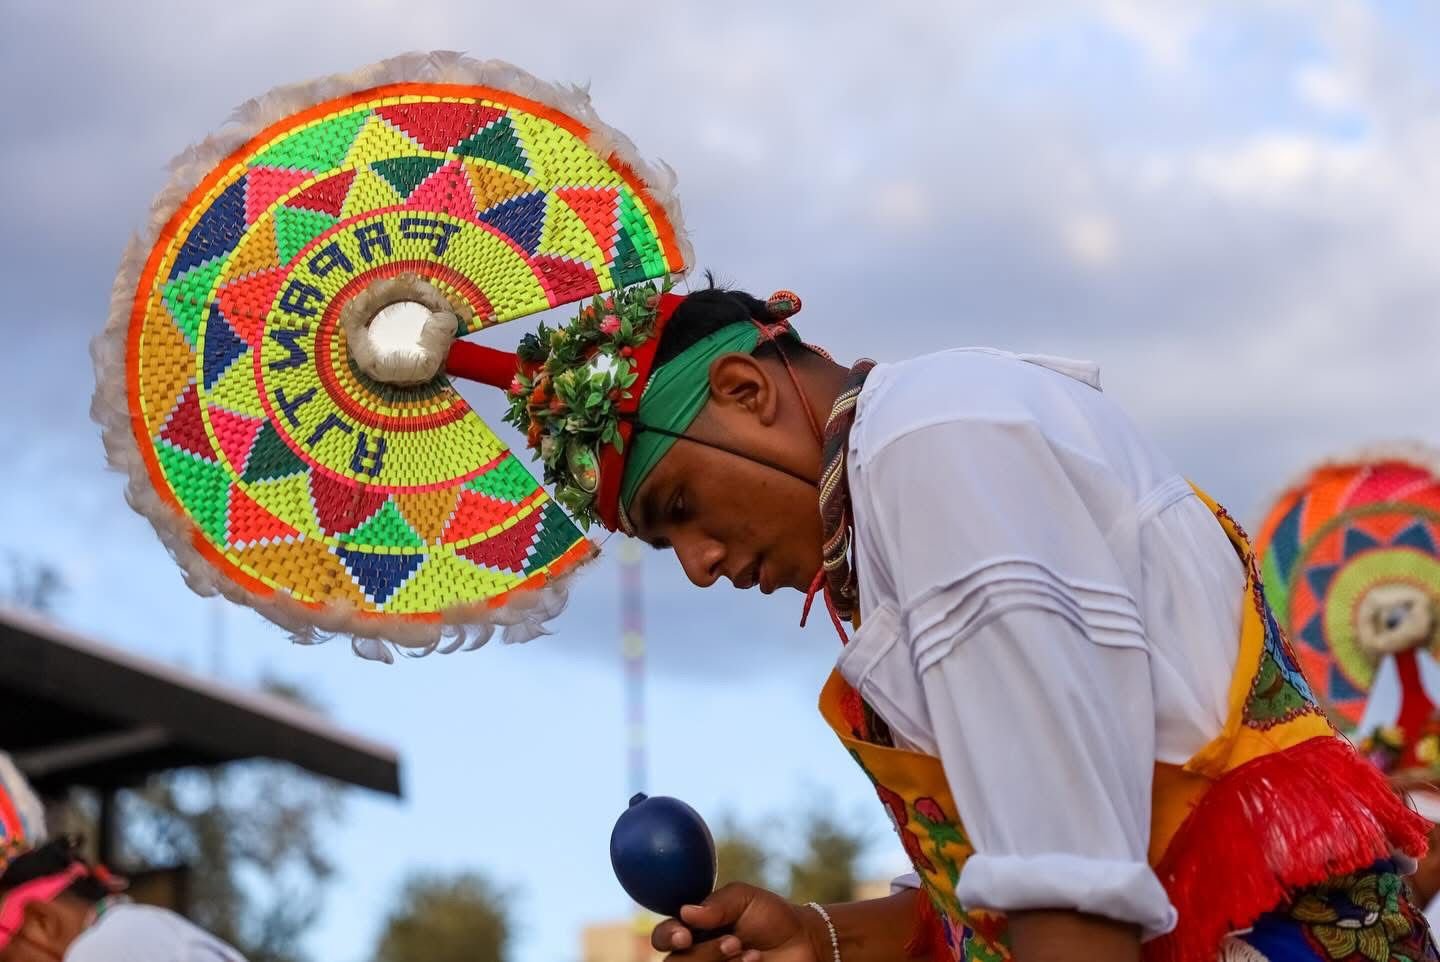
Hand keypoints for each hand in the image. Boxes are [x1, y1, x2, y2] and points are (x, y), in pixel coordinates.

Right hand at [650, 883, 821, 961]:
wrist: (804, 943)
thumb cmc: (772, 917)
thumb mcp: (745, 898)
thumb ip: (717, 903)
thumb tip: (685, 912)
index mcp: (694, 929)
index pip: (664, 936)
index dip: (667, 936)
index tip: (683, 935)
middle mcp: (698, 954)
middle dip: (702, 954)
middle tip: (733, 941)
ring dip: (716, 961)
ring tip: (747, 951)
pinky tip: (755, 960)